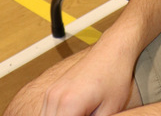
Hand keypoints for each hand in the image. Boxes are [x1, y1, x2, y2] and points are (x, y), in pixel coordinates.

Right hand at [3, 45, 138, 115]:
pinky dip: (56, 115)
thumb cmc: (114, 77)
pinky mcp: (52, 89)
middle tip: (87, 115)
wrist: (111, 51)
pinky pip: (46, 111)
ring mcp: (51, 91)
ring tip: (81, 113)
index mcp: (69, 104)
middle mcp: (55, 96)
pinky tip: (73, 113)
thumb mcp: (109, 110)